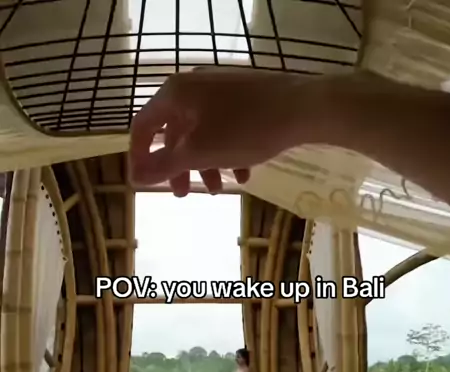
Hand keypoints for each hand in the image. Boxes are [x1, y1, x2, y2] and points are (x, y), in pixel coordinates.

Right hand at [129, 67, 312, 195]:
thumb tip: (134, 177)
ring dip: (206, 164)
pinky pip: (225, 127)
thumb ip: (164, 166)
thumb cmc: (244, 130)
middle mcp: (193, 86)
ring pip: (201, 132)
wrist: (302, 108)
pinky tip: (245, 172)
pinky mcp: (243, 96)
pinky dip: (228, 152)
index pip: (143, 126)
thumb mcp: (199, 153)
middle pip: (174, 132)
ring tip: (222, 189)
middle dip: (179, 167)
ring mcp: (219, 89)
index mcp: (175, 94)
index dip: (139, 157)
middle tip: (184, 194)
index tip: (146, 184)